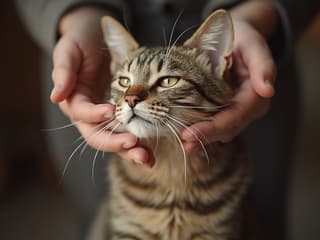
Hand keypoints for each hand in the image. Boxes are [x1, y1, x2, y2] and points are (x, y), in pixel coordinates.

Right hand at [51, 8, 153, 165]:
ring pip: (115, 140)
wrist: (96, 40)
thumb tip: (55, 96)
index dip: (94, 114)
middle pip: (98, 136)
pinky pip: (128, 134)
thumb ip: (63, 71)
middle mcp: (89, 114)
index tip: (112, 111)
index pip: (82, 113)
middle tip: (133, 144)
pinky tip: (150, 153)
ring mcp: (106, 118)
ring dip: (129, 151)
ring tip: (146, 158)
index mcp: (74, 100)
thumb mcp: (69, 51)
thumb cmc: (80, 43)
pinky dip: (138, 145)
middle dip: (115, 142)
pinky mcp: (121, 118)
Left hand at [182, 19, 275, 149]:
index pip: (235, 116)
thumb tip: (267, 90)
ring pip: (221, 131)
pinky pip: (215, 125)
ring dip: (203, 138)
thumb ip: (263, 65)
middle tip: (184, 144)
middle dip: (205, 137)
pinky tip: (186, 136)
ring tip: (183, 144)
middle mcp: (248, 107)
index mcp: (257, 94)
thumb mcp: (255, 46)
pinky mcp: (226, 110)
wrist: (237, 38)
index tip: (190, 134)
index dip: (213, 127)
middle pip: (227, 128)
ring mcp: (237, 110)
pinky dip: (202, 131)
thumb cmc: (245, 40)